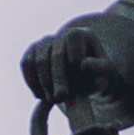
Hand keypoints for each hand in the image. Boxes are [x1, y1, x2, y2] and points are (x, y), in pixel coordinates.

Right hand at [24, 9, 133, 123]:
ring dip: (43, 82)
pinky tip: (40, 96)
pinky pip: (26, 63)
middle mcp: (61, 34)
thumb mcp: (107, 75)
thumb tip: (84, 63)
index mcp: (82, 34)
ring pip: (37, 58)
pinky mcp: (33, 52)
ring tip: (52, 100)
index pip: (72, 41)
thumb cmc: (98, 78)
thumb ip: (101, 68)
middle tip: (61, 98)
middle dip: (57, 78)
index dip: (73, 62)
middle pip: (54, 53)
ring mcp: (45, 42)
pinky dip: (31, 81)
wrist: (85, 82)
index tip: (78, 81)